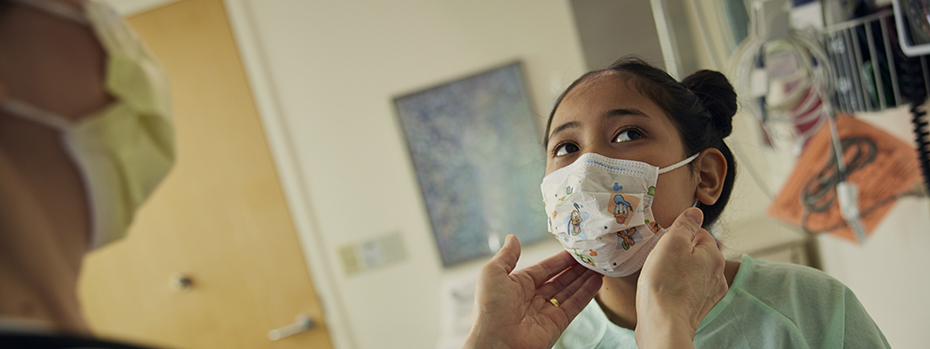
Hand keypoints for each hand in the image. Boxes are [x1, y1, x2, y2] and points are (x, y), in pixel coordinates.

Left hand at [462, 235, 602, 348]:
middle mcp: (532, 298)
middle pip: (559, 279)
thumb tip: (512, 237)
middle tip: (591, 256)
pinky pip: (574, 305)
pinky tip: (597, 281)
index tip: (575, 249)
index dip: (559, 260)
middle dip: (575, 268)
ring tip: (598, 265)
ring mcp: (545, 311)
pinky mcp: (557, 324)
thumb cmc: (489, 307)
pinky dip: (586, 293)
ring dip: (584, 278)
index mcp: (516, 285)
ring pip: (569, 291)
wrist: (496, 342)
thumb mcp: (493, 274)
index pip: (544, 269)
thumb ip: (506, 255)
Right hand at [634, 208, 727, 348]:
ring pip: (693, 271)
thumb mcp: (671, 243)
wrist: (663, 323)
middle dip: (679, 254)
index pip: (698, 232)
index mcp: (713, 254)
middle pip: (696, 252)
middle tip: (661, 262)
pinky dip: (680, 288)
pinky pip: (691, 289)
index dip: (678, 236)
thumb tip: (695, 212)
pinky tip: (667, 291)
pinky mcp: (700, 307)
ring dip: (680, 271)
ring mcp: (711, 292)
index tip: (665, 245)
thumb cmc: (664, 283)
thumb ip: (685, 224)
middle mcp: (717, 273)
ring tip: (662, 278)